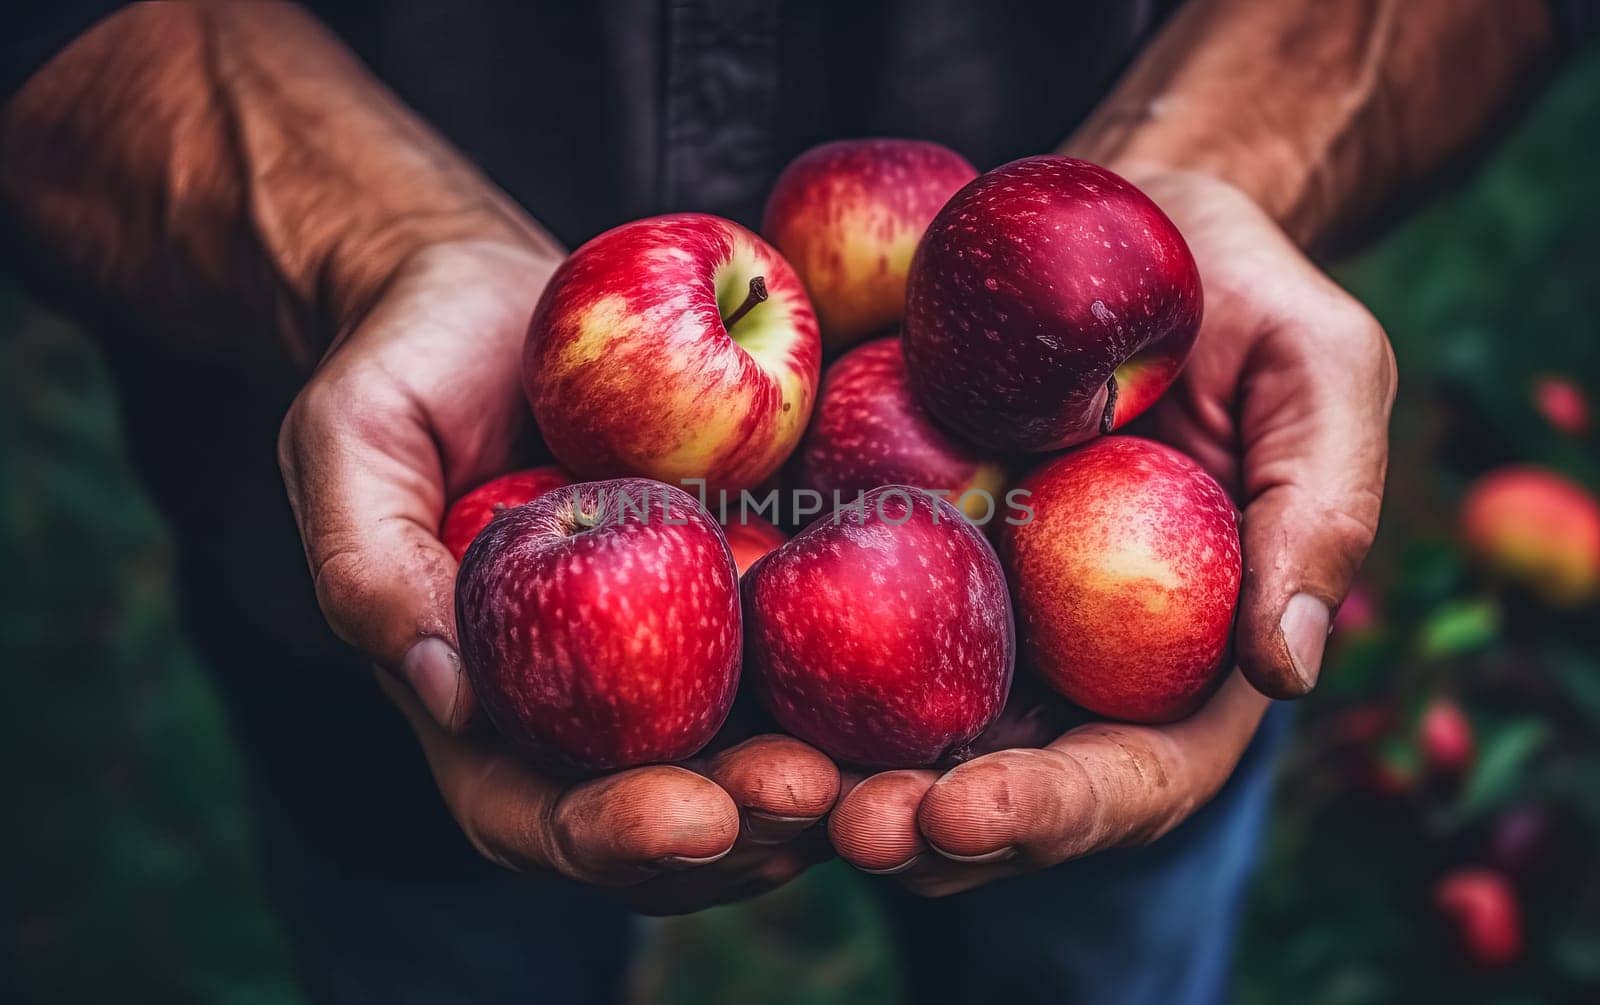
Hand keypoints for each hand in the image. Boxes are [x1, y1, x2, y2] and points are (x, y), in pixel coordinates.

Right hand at [277, 238, 838, 912]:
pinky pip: (807, 661)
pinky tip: (919, 686)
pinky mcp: (746, 592)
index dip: (613, 836)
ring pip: (750, 763)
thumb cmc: (410, 362)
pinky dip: (860, 692)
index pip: (536, 813)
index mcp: (482, 700)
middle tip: (815, 792)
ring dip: (819, 785)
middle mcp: (585, 701)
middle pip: (665, 815)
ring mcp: (673, 655)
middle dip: (741, 826)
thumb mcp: (351, 439)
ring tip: (881, 770)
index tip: (694, 815)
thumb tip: (447, 692)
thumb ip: (371, 564)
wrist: (501, 297)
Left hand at [830, 169, 1394, 894]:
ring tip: (774, 787)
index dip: (1057, 813)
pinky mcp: (895, 552)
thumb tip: (1287, 672)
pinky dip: (788, 675)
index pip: (1134, 777)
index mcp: (1185, 657)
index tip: (971, 808)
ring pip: (903, 736)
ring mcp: (978, 614)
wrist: (1126, 220)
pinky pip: (835, 630)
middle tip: (852, 826)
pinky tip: (730, 685)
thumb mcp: (1320, 374)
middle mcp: (1073, 660)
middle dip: (929, 828)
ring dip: (840, 779)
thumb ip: (1319, 515)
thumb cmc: (1243, 293)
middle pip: (1001, 786)